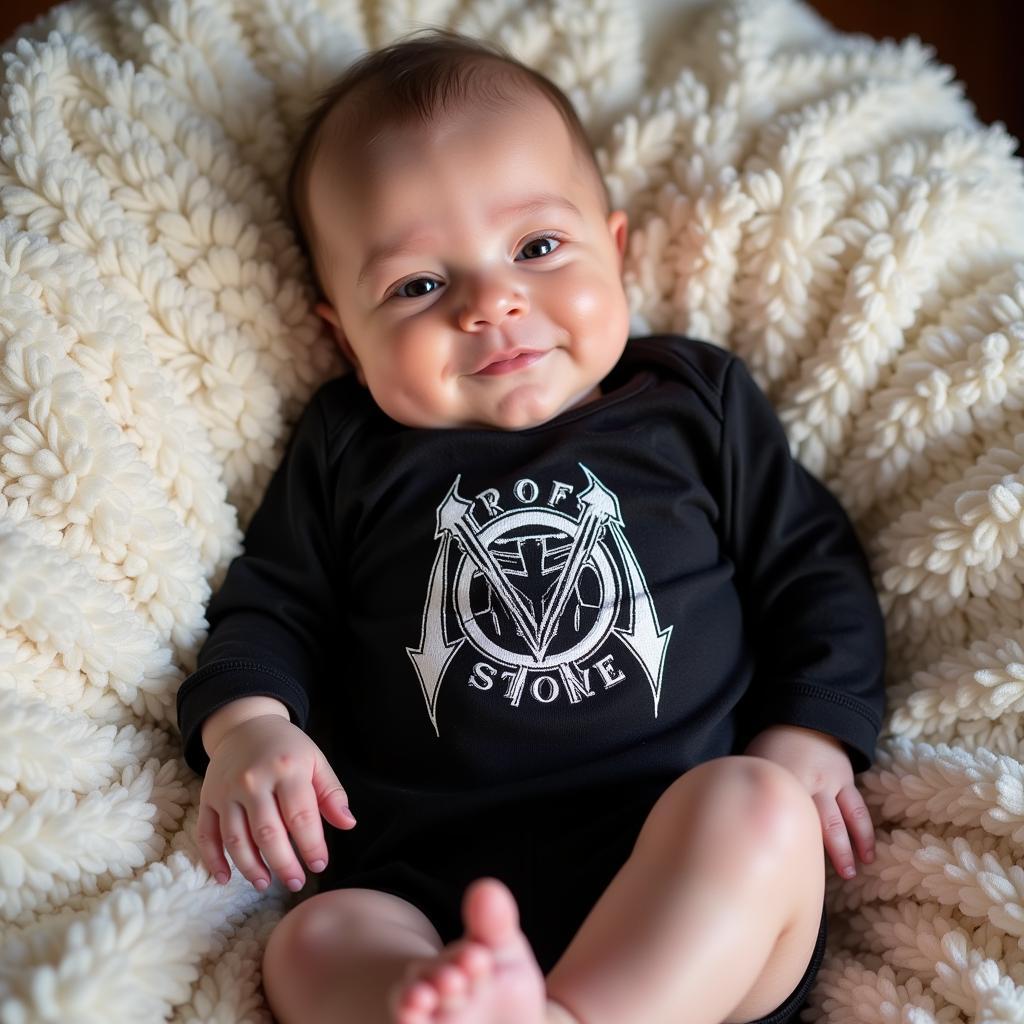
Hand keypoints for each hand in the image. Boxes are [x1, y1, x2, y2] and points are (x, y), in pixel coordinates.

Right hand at [197, 714, 356, 891]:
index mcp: (286, 769)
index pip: (300, 816)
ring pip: (235, 839)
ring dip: (250, 867)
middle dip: (283, 864)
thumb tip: (348, 824)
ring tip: (265, 884)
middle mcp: (253, 781)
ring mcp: (226, 791)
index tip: (320, 865)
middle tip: (296, 883)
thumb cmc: (287, 749)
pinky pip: (206, 835)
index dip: (311, 846)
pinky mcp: (207, 799)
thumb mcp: (316, 761)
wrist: (245, 725)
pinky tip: (225, 879)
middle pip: (267, 833)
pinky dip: (213, 861)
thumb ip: (332, 794)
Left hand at [743, 724, 874, 879]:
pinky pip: (856, 806)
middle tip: (841, 877)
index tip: (792, 875)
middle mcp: (809, 784)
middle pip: (822, 822)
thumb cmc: (770, 748)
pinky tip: (867, 850)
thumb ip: (753, 796)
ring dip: (853, 844)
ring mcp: (830, 781)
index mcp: (782, 781)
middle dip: (834, 852)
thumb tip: (741, 830)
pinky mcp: (845, 778)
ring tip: (858, 869)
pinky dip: (863, 828)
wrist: (801, 719)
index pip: (786, 816)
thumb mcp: (754, 767)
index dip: (789, 845)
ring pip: (844, 816)